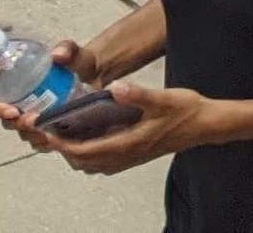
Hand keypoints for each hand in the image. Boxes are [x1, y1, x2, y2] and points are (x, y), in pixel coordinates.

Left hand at [12, 81, 220, 174]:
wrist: (206, 125)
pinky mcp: (135, 155)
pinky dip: (89, 154)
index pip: (84, 151)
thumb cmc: (186, 110)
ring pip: (92, 165)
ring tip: (66, 132)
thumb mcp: (164, 98)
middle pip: (82, 162)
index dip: (61, 144)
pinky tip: (90, 136)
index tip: (46, 131)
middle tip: (51, 129)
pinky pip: (103, 162)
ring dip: (75, 154)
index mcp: (127, 143)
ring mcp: (130, 158)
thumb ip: (138, 94)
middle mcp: (125, 155)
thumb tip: (113, 87)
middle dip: (63, 150)